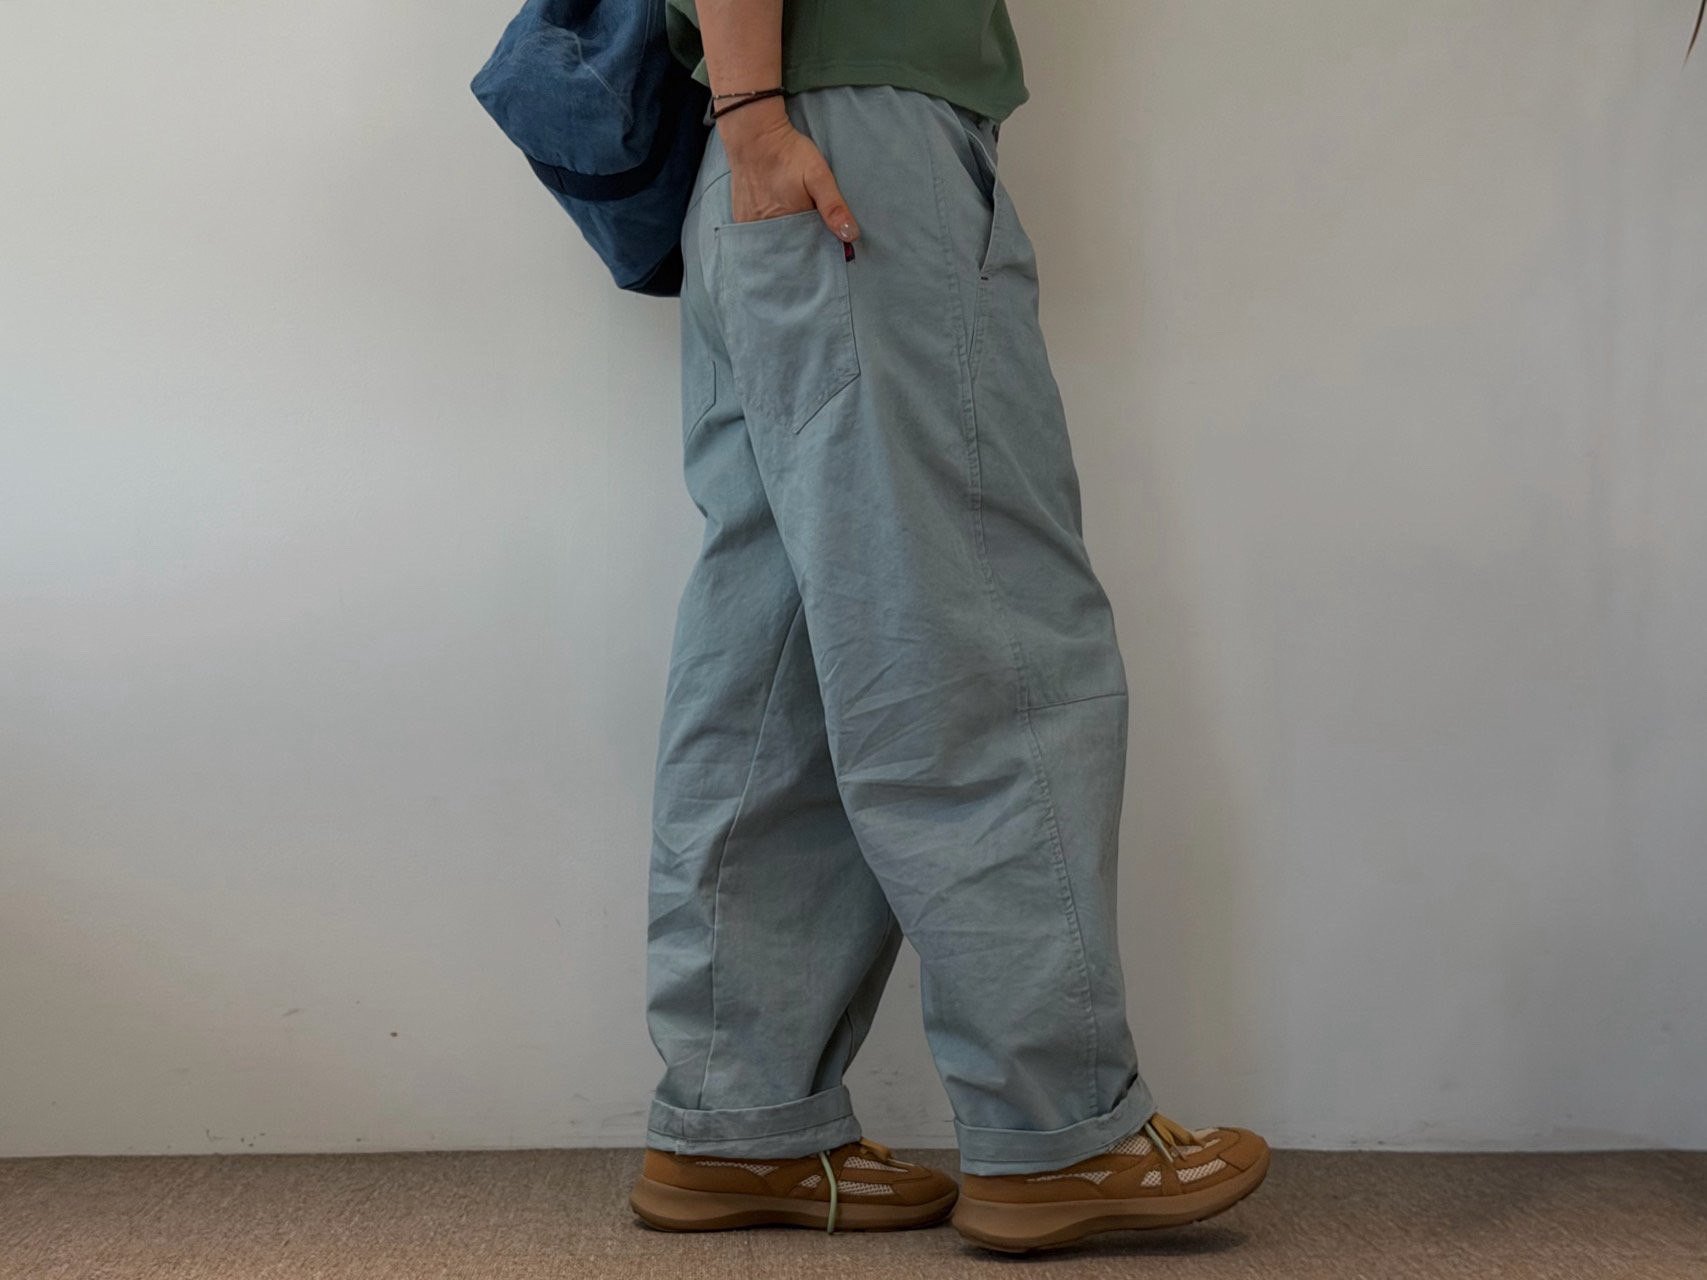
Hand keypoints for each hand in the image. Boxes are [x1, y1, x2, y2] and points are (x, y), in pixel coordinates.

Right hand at [718, 98, 859, 241]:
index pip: (809, 249)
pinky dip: (768, 231)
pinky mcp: (741, 217)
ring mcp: (752, 225)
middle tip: (808, 220)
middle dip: (802, 242)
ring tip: (791, 216)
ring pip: (774, 241)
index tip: (828, 239)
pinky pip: (758, 234)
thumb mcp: (818, 176)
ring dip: (785, 236)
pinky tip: (775, 217)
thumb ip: (833, 206)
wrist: (754, 135)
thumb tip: (850, 236)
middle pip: (790, 246)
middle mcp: (768, 231)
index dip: (820, 245)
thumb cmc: (788, 154)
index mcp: (790, 225)